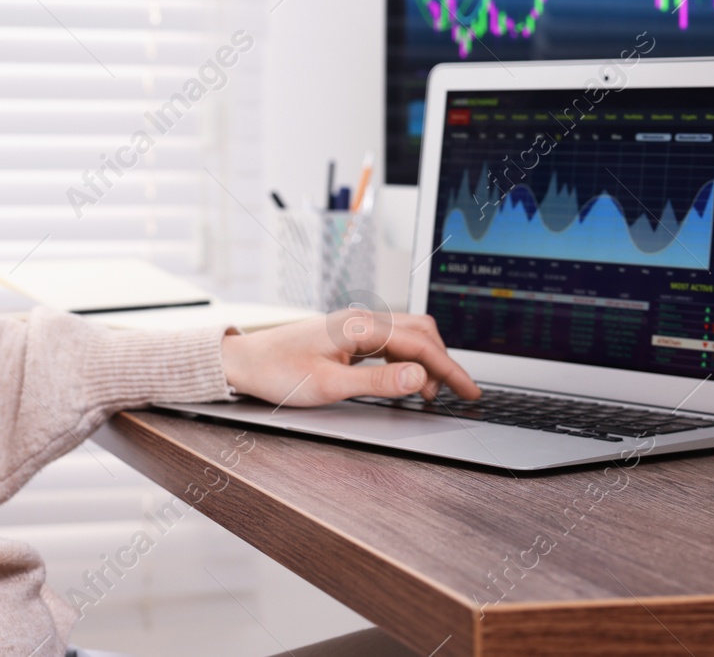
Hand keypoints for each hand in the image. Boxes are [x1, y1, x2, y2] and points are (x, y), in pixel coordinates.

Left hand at [219, 310, 479, 407]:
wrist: (243, 362)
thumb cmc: (278, 372)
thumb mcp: (330, 386)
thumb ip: (377, 383)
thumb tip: (419, 377)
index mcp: (360, 326)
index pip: (420, 344)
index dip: (450, 369)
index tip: (470, 391)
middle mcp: (361, 319)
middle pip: (420, 332)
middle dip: (443, 362)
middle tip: (459, 393)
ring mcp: (354, 325)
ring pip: (407, 335)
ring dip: (425, 361)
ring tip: (430, 393)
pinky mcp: (347, 335)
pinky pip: (390, 341)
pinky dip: (407, 359)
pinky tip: (405, 379)